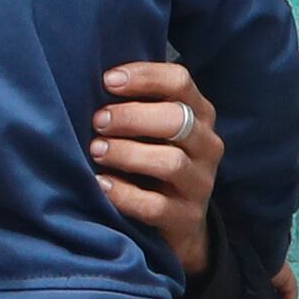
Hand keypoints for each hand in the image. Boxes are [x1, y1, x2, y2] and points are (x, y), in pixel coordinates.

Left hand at [90, 60, 221, 279]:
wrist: (180, 221)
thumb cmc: (153, 158)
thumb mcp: (152, 128)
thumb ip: (135, 103)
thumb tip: (92, 78)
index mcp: (199, 113)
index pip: (180, 81)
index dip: (144, 77)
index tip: (108, 80)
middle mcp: (206, 145)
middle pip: (177, 119)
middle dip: (132, 117)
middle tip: (98, 120)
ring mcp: (200, 183)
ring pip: (170, 162)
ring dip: (128, 154)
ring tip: (96, 150)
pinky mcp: (186, 217)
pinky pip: (157, 206)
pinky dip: (125, 194)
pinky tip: (100, 184)